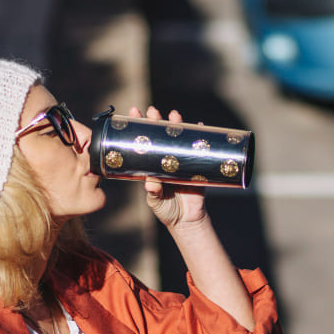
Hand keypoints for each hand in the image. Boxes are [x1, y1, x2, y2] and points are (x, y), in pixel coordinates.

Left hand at [130, 105, 208, 230]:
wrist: (187, 221)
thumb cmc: (167, 210)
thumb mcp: (155, 202)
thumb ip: (153, 192)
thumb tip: (151, 182)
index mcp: (152, 165)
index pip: (144, 142)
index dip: (139, 127)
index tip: (133, 112)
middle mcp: (166, 160)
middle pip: (161, 135)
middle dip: (156, 121)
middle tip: (152, 111)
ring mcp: (181, 161)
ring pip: (178, 138)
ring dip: (177, 125)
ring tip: (174, 115)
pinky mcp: (196, 167)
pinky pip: (198, 150)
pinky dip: (199, 137)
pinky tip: (199, 126)